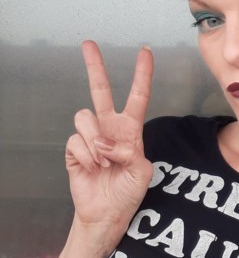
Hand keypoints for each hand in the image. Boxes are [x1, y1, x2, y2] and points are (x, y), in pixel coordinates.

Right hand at [65, 40, 153, 241]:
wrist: (108, 213)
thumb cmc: (128, 191)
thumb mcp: (143, 171)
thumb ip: (130, 152)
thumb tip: (106, 142)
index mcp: (131, 129)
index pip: (138, 95)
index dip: (142, 74)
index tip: (145, 51)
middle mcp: (109, 127)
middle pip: (100, 90)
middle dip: (95, 66)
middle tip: (89, 43)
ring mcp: (91, 137)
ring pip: (85, 117)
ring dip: (96, 141)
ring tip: (104, 161)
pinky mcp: (74, 149)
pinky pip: (76, 140)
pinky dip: (87, 155)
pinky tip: (93, 167)